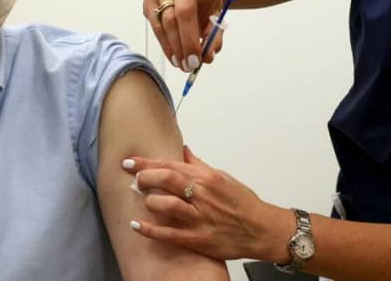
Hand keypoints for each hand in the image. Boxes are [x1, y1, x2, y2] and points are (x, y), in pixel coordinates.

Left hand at [122, 146, 294, 261]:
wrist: (261, 230)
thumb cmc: (243, 203)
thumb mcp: (223, 177)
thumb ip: (199, 166)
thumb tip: (184, 152)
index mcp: (207, 178)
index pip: (171, 164)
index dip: (146, 163)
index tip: (130, 162)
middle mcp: (202, 195)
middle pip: (165, 179)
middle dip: (144, 177)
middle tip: (133, 179)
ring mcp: (199, 217)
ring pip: (164, 204)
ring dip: (147, 200)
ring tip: (141, 199)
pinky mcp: (197, 238)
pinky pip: (168, 233)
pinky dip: (149, 229)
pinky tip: (137, 225)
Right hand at [143, 0, 225, 71]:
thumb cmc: (201, 2)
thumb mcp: (216, 14)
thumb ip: (215, 34)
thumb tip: (208, 55)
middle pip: (183, 11)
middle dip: (188, 41)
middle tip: (194, 63)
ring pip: (166, 22)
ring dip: (176, 47)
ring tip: (185, 65)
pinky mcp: (149, 0)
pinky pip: (156, 26)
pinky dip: (166, 45)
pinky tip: (174, 57)